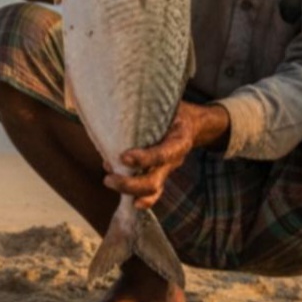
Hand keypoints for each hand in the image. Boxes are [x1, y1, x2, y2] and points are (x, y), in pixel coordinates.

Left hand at [104, 102, 230, 208]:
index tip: (124, 156)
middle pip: (154, 181)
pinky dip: (138, 197)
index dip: (145, 158)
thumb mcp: (166, 104)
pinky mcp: (161, 174)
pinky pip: (152, 192)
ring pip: (152, 190)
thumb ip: (146, 110)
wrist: (193, 124)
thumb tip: (114, 116)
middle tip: (108, 179)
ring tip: (109, 181)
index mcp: (179, 140)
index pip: (163, 153)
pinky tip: (124, 196)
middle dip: (130, 184)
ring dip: (129, 191)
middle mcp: (174, 159)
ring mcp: (167, 169)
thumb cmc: (174, 111)